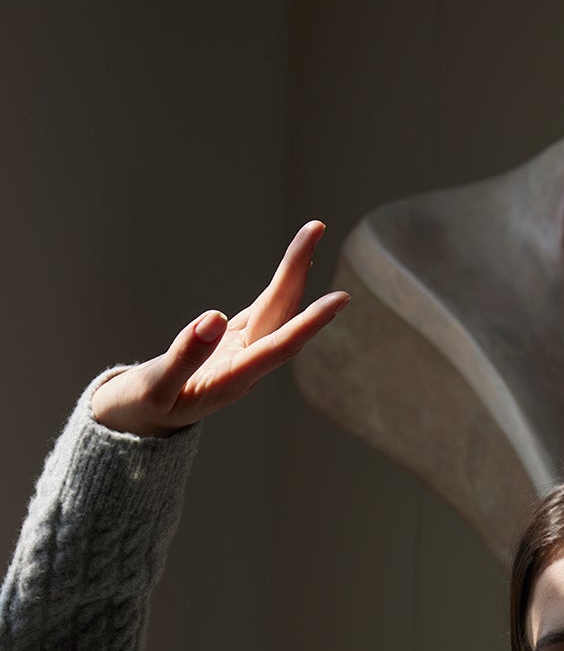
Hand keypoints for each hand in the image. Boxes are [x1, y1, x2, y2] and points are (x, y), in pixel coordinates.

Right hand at [90, 220, 349, 436]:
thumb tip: (215, 317)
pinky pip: (262, 312)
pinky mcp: (232, 345)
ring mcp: (241, 355)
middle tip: (317, 227)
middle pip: (281, 316)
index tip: (338, 298)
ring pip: (275, 311)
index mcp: (232, 380)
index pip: (279, 346)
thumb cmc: (141, 409)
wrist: (137, 424)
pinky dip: (278, 288)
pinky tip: (293, 268)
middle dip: (298, 273)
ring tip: (311, 233)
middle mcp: (246, 367)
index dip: (310, 321)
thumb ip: (184, 356)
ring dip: (293, 275)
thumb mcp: (154, 388)